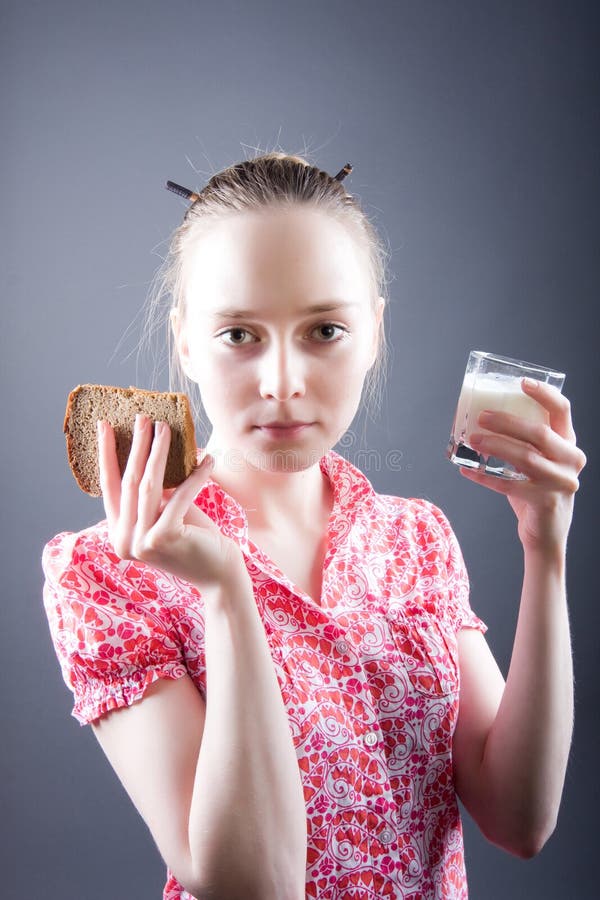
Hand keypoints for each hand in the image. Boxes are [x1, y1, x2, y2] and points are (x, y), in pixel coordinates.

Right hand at [97, 414, 248, 595]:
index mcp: (119, 535)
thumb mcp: (169, 512)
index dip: (107, 455)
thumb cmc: (196, 540)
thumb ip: (156, 491)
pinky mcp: (163, 537)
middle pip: (129, 482)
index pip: (110, 487)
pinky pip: (180, 495)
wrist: (220, 576)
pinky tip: (209, 459)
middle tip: (142, 417)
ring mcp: (141, 541)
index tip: (105, 426)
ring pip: (150, 485)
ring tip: (166, 428)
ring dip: (160, 452)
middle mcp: (124, 541)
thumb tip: (152, 448)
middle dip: (136, 445)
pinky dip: (196, 475)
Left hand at [458, 379, 586, 553]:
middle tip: (481, 416)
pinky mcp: (545, 502)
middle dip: (507, 422)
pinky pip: (510, 485)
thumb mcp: (537, 462)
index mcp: (569, 443)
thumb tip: (481, 420)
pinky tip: (466, 470)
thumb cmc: (536, 491)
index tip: (521, 382)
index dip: (544, 394)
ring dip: (496, 445)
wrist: (547, 535)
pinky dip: (485, 477)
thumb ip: (522, 442)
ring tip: (473, 439)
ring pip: (526, 458)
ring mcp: (560, 482)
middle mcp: (571, 460)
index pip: (562, 410)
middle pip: (539, 432)